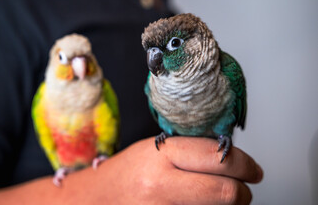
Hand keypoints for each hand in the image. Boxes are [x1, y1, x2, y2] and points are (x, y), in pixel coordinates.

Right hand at [65, 136, 262, 204]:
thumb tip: (229, 156)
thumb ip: (189, 151)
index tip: (253, 169)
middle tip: (244, 189)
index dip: (245, 164)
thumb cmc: (126, 173)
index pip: (217, 156)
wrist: (96, 199)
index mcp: (161, 154)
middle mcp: (160, 183)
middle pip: (225, 191)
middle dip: (243, 191)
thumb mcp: (155, 150)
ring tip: (219, 198)